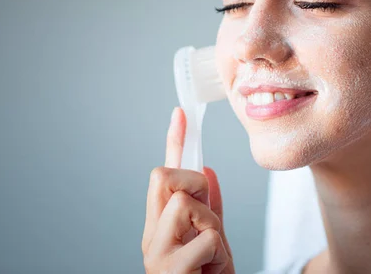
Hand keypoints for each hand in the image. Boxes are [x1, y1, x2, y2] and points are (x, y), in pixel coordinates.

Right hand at [142, 107, 234, 273]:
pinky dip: (219, 252)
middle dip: (192, 182)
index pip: (164, 174)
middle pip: (162, 175)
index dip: (174, 141)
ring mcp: (156, 252)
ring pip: (185, 203)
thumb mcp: (214, 240)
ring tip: (212, 253)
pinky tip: (212, 270)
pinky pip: (205, 237)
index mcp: (161, 225)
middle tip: (205, 213)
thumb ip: (209, 208)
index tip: (181, 113)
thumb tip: (208, 171)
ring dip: (210, 224)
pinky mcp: (168, 270)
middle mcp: (151, 234)